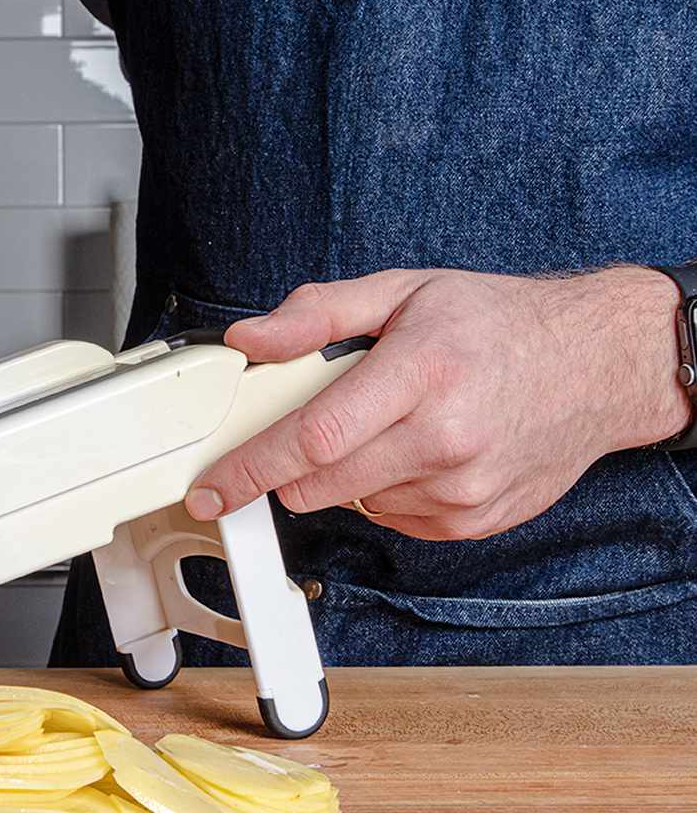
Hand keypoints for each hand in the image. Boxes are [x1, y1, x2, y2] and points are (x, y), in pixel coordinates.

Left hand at [184, 267, 691, 540]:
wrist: (602, 364)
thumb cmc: (500, 324)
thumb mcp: (404, 291)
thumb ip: (317, 314)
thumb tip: (248, 338)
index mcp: (420, 373)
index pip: (312, 438)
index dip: (250, 467)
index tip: (212, 486)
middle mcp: (444, 438)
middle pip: (320, 484)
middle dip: (289, 467)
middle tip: (309, 429)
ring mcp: (462, 489)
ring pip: (352, 503)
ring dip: (346, 473)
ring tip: (394, 422)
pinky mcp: (473, 521)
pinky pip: (391, 519)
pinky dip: (385, 490)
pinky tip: (420, 450)